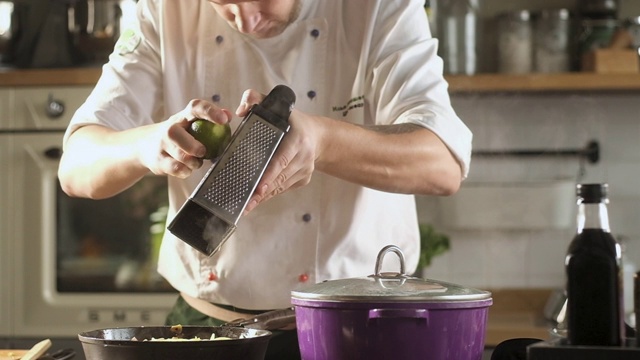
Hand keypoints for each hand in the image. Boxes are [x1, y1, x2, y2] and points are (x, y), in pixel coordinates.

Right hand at [140, 99, 231, 177]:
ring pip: (179, 155)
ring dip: (193, 162)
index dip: (210, 111)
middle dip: (193, 146)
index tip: (224, 119)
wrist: (147, 144)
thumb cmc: (179, 133)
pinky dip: (185, 171)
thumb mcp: (191, 123)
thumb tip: (229, 115)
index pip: (195, 107)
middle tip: (203, 152)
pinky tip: (187, 169)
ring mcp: (162, 144)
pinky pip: (175, 168)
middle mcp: (171, 128)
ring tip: (197, 162)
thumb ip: (210, 119)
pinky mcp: (159, 160)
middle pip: (177, 134)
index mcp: (184, 117)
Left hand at [235, 89, 317, 212]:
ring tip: (247, 206)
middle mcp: (304, 157)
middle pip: (280, 177)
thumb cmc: (292, 120)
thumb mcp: (277, 105)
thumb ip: (255, 99)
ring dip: (264, 197)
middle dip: (262, 192)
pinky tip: (257, 201)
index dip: (270, 175)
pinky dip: (270, 194)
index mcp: (298, 139)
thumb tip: (241, 110)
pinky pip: (284, 188)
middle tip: (246, 202)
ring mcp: (305, 170)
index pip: (281, 159)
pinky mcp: (303, 179)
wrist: (318, 136)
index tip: (258, 187)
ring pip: (281, 186)